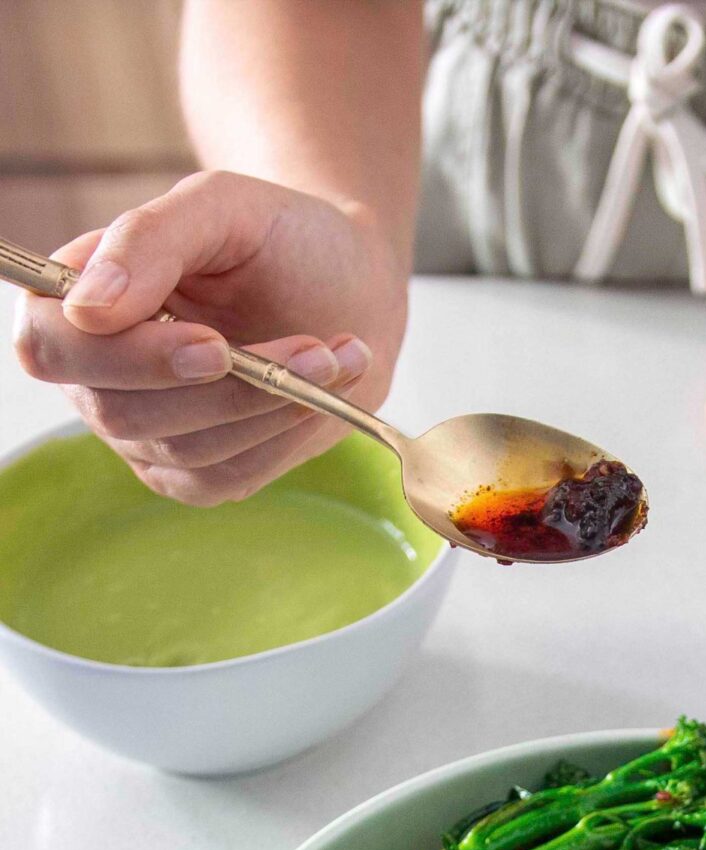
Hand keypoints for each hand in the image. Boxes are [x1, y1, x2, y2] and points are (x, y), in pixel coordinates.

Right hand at [13, 170, 408, 503]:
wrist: (347, 287)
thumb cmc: (275, 238)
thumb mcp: (220, 207)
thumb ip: (148, 239)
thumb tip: (87, 307)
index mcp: (74, 299)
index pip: (50, 347)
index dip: (120, 356)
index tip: (212, 343)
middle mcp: (96, 375)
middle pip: (120, 412)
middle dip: (221, 388)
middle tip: (308, 348)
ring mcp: (144, 433)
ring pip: (184, 449)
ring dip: (268, 406)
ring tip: (332, 355)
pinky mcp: (196, 474)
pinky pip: (225, 477)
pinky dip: (281, 436)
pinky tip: (320, 393)